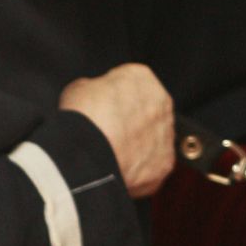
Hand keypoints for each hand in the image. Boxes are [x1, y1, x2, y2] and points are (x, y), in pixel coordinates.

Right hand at [59, 64, 175, 199]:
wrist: (90, 155)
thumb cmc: (84, 118)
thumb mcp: (79, 88)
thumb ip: (95, 90)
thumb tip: (94, 98)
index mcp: (142, 78)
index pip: (132, 83)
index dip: (115, 97)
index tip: (103, 107)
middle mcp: (162, 104)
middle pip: (148, 110)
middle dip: (132, 119)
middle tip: (109, 131)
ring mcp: (166, 135)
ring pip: (154, 137)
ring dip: (139, 143)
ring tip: (114, 152)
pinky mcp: (165, 163)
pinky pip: (153, 164)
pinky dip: (140, 167)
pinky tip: (121, 167)